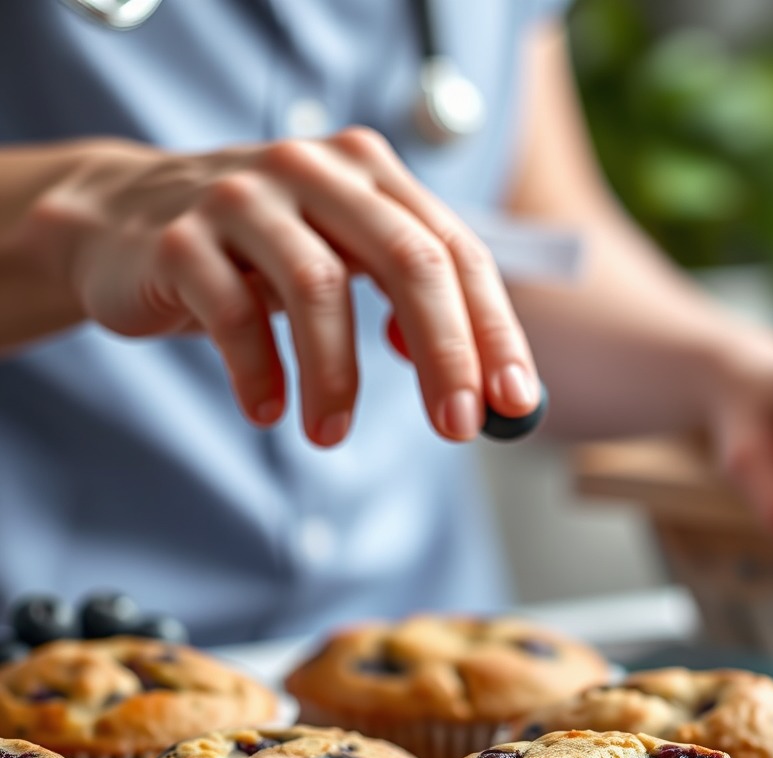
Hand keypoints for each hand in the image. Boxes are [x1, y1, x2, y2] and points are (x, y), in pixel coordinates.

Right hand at [27, 130, 538, 444]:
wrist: (122, 222)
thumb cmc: (257, 257)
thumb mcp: (343, 261)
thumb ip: (409, 304)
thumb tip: (480, 384)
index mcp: (370, 173)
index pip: (455, 250)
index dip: (492, 330)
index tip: (515, 402)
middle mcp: (314, 171)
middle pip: (407, 260)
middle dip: (445, 353)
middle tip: (458, 428)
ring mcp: (243, 198)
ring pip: (318, 287)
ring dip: (336, 378)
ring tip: (330, 437)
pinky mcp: (180, 239)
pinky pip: (233, 314)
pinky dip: (258, 374)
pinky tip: (267, 410)